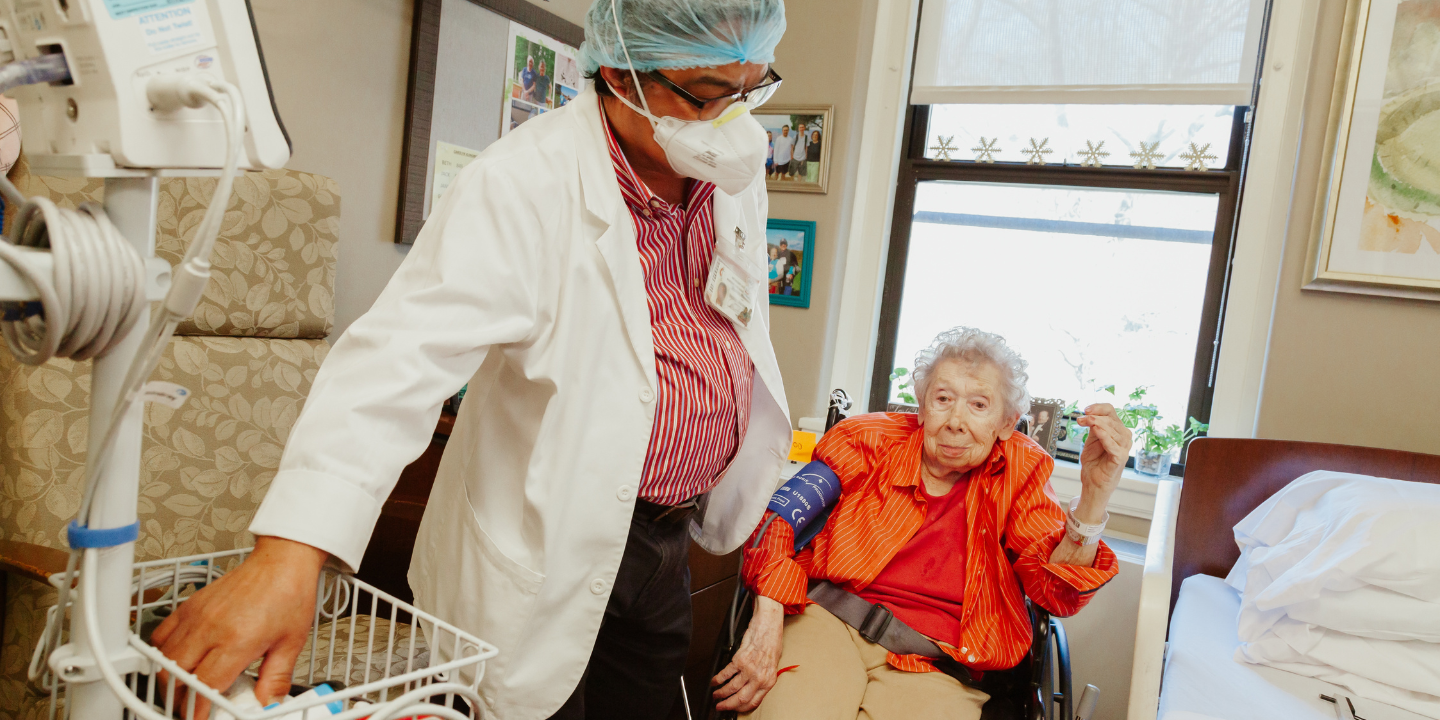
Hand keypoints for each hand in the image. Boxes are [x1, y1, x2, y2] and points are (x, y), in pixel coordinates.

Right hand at [149, 536, 327, 715]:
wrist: (282, 561)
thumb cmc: (289, 594)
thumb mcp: (291, 643)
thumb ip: (277, 679)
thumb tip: (267, 704)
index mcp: (237, 640)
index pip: (205, 686)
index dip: (200, 708)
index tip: (201, 717)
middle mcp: (211, 628)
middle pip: (177, 676)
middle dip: (181, 699)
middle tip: (193, 707)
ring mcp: (196, 615)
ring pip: (165, 658)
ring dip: (170, 679)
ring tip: (186, 689)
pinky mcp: (190, 605)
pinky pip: (162, 635)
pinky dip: (163, 653)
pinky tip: (178, 660)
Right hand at [711, 595, 784, 712]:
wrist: (768, 625)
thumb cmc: (771, 642)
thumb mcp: (772, 665)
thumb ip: (763, 678)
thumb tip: (752, 689)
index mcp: (769, 681)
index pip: (754, 702)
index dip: (741, 708)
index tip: (734, 709)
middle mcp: (760, 677)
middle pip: (741, 698)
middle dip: (728, 705)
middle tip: (720, 706)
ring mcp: (749, 669)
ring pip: (732, 688)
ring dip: (721, 693)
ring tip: (716, 694)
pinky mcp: (740, 659)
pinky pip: (726, 673)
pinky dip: (718, 679)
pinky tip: (715, 681)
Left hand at [1075, 403, 1131, 522]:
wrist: (1093, 483)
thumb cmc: (1094, 462)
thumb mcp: (1092, 440)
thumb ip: (1094, 427)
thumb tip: (1089, 413)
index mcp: (1117, 430)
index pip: (1111, 412)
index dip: (1099, 407)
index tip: (1085, 409)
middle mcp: (1124, 437)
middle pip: (1111, 419)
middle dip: (1093, 417)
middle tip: (1079, 419)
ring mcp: (1124, 448)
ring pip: (1113, 429)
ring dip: (1097, 423)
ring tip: (1084, 422)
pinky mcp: (1120, 458)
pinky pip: (1114, 445)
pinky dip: (1105, 436)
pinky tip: (1096, 430)